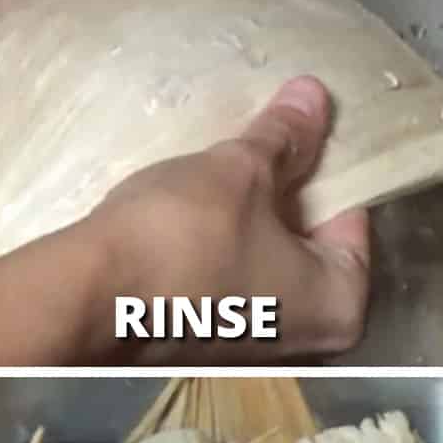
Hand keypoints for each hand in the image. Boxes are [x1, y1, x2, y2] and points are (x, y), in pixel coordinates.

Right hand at [82, 76, 370, 361]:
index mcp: (341, 305)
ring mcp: (253, 348)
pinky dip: (217, 249)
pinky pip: (227, 282)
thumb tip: (316, 94)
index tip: (299, 135)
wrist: (89, 298)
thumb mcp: (241, 172)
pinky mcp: (206, 344)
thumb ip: (285, 136)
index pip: (353, 219)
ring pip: (265, 263)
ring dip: (246, 220)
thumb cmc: (184, 237)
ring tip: (222, 175)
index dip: (327, 168)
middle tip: (260, 148)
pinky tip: (191, 214)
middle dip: (284, 196)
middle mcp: (307, 339)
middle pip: (308, 244)